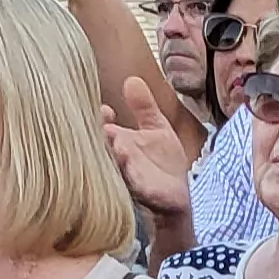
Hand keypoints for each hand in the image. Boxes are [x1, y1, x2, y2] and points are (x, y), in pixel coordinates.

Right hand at [104, 76, 195, 218]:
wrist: (179, 198)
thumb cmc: (163, 165)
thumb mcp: (156, 129)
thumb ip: (144, 107)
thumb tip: (132, 79)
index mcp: (117, 141)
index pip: (100, 125)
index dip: (100, 118)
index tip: (105, 111)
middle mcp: (116, 157)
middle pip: (100, 144)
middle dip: (99, 134)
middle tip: (103, 124)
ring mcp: (125, 175)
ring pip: (110, 162)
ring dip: (112, 152)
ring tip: (116, 140)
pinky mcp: (138, 191)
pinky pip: (128, 180)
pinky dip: (127, 169)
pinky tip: (128, 157)